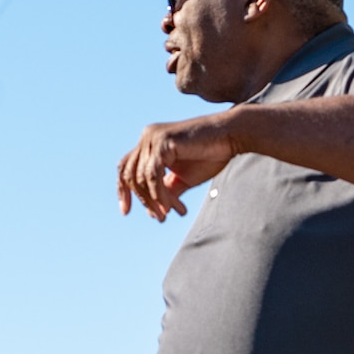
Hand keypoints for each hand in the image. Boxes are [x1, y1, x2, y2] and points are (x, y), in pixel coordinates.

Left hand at [117, 110, 240, 220]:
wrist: (231, 136)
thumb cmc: (210, 155)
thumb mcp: (182, 179)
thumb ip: (166, 191)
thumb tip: (153, 212)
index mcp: (148, 144)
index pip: (125, 169)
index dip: (122, 191)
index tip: (125, 212)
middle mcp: (147, 137)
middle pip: (131, 176)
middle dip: (143, 200)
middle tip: (160, 218)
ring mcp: (153, 137)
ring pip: (142, 178)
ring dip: (155, 200)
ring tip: (168, 214)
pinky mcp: (163, 141)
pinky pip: (153, 175)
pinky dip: (159, 194)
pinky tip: (170, 206)